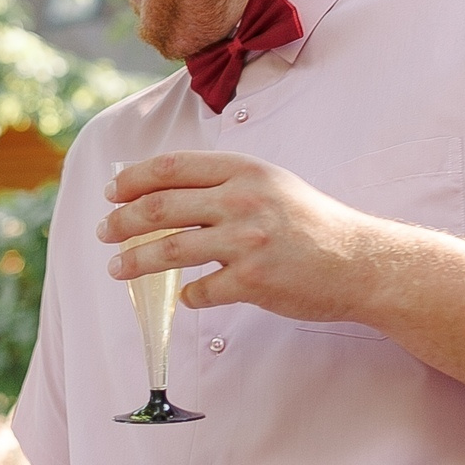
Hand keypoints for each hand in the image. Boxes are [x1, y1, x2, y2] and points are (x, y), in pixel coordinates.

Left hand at [100, 151, 400, 323]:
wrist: (360, 261)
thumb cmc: (312, 223)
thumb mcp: (271, 184)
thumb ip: (225, 183)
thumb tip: (164, 191)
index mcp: (244, 170)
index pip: (171, 168)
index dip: (133, 180)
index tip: (112, 193)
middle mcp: (242, 200)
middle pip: (161, 207)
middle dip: (122, 221)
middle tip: (104, 232)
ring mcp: (246, 241)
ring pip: (170, 249)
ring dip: (135, 261)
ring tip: (116, 269)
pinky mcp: (253, 281)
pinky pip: (201, 290)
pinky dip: (188, 295)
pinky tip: (187, 296)